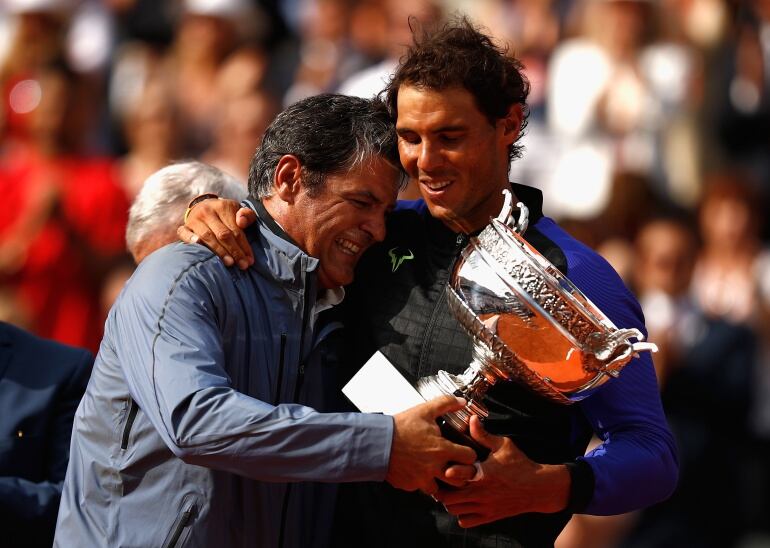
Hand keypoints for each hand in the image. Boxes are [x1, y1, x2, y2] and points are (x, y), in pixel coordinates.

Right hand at [177, 199, 255, 268]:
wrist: (203, 207)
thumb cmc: (225, 214)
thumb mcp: (239, 211)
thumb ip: (247, 216)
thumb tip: (242, 222)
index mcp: (223, 206)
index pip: (236, 230)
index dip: (244, 246)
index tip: (250, 260)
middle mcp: (207, 211)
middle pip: (223, 234)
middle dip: (234, 251)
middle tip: (242, 265)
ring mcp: (194, 219)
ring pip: (207, 236)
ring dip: (219, 252)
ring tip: (229, 263)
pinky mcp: (184, 226)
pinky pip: (184, 234)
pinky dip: (191, 240)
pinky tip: (200, 249)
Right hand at [386, 395, 476, 494]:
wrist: (377, 443)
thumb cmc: (400, 427)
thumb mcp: (424, 410)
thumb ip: (446, 403)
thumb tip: (462, 401)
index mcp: (442, 450)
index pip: (470, 458)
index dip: (469, 454)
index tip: (465, 452)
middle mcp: (435, 468)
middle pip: (461, 480)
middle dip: (461, 474)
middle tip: (456, 466)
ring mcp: (422, 479)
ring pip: (441, 489)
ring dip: (440, 481)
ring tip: (436, 472)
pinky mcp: (410, 485)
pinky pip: (421, 488)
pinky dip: (421, 482)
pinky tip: (418, 471)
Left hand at [436, 416, 569, 526]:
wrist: (538, 488)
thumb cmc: (520, 464)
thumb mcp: (503, 445)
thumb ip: (484, 435)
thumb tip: (471, 420)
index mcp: (483, 473)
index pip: (456, 475)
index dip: (446, 471)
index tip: (444, 466)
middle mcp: (481, 493)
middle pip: (448, 498)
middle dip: (441, 489)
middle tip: (442, 480)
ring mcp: (484, 507)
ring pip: (454, 510)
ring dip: (449, 501)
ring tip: (451, 491)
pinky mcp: (489, 517)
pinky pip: (465, 521)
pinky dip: (460, 514)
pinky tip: (463, 503)